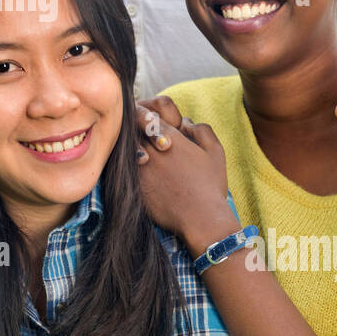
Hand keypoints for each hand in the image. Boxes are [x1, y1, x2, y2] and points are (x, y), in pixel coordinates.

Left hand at [133, 104, 229, 247]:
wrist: (201, 219)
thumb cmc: (210, 186)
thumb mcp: (215, 152)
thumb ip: (200, 130)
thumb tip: (185, 122)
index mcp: (170, 138)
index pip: (147, 115)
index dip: (146, 118)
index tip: (149, 127)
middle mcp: (151, 150)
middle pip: (131, 129)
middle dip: (133, 130)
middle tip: (139, 137)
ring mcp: (141, 168)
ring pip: (123, 148)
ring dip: (128, 147)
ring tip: (136, 153)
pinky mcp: (135, 186)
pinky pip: (121, 169)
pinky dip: (123, 166)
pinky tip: (130, 170)